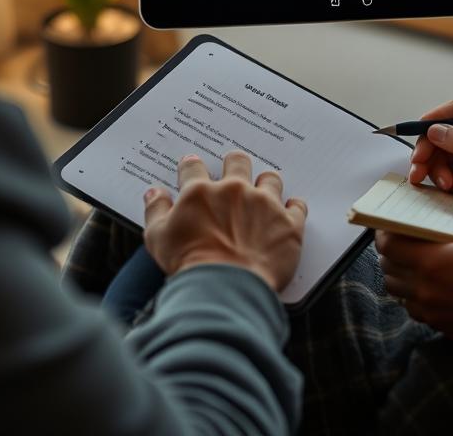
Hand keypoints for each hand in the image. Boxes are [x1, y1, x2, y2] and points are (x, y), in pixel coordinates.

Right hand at [143, 151, 306, 291]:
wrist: (225, 290)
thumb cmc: (190, 267)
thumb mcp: (158, 239)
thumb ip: (156, 210)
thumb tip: (154, 193)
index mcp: (201, 193)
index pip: (194, 168)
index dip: (191, 166)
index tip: (192, 167)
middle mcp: (235, 191)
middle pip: (238, 161)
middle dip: (234, 163)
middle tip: (233, 170)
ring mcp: (265, 205)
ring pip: (270, 179)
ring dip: (266, 183)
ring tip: (263, 193)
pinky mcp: (288, 224)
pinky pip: (298, 206)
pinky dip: (294, 208)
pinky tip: (289, 211)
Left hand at [377, 205, 452, 346]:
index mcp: (431, 262)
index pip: (388, 246)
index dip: (384, 232)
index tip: (390, 223)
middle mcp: (425, 290)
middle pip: (389, 271)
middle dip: (390, 253)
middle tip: (403, 240)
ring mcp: (434, 313)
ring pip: (401, 294)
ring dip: (401, 276)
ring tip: (417, 263)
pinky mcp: (447, 329)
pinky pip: (418, 311)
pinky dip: (417, 297)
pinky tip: (436, 287)